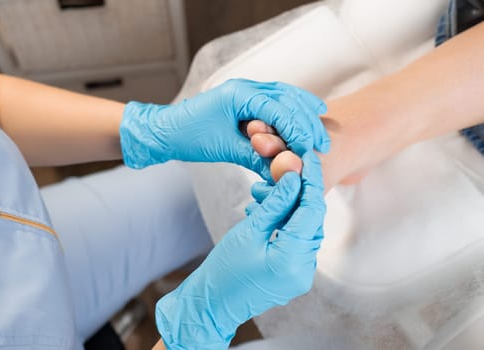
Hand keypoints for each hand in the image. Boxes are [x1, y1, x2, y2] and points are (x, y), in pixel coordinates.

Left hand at [119, 79, 328, 180]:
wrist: (164, 131)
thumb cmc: (188, 137)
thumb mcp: (224, 148)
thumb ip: (256, 155)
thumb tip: (284, 168)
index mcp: (239, 93)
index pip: (278, 109)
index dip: (298, 129)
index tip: (312, 148)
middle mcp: (244, 87)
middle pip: (287, 99)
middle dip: (306, 121)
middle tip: (322, 142)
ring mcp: (244, 90)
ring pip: (283, 96)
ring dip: (303, 112)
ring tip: (321, 126)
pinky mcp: (243, 100)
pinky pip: (273, 102)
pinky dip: (289, 110)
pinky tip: (302, 116)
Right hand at [155, 152, 325, 348]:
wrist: (213, 304)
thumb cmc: (223, 271)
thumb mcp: (248, 232)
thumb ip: (275, 205)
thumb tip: (294, 179)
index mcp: (292, 260)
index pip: (312, 210)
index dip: (311, 180)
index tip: (307, 156)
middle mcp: (304, 269)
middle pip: (312, 219)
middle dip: (301, 192)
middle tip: (289, 168)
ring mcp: (301, 274)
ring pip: (306, 229)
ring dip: (291, 207)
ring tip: (267, 192)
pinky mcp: (294, 274)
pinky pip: (298, 242)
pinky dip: (288, 223)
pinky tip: (269, 212)